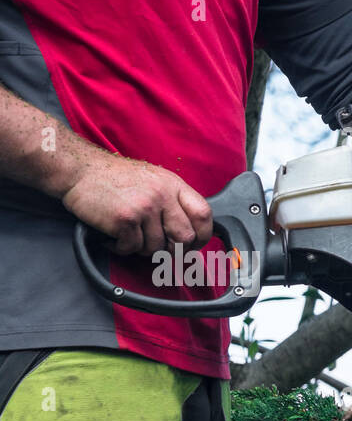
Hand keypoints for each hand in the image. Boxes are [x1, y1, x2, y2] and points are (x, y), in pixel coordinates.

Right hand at [62, 150, 212, 255]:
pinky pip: (133, 248)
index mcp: (173, 185)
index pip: (204, 215)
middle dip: (173, 250)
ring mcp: (144, 207)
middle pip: (185, 238)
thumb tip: (190, 236)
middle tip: (158, 249)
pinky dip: (121, 248)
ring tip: (128, 235)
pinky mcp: (125, 219)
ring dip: (142, 248)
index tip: (192, 245)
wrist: (78, 170)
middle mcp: (162, 195)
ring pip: (157, 247)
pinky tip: (113, 237)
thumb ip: (173, 202)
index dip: (202, 236)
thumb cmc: (114, 178)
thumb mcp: (154, 180)